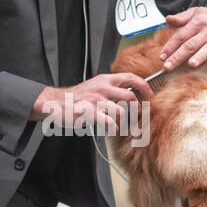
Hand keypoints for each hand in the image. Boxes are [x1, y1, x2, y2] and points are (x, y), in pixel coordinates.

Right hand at [30, 73, 152, 128]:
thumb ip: (112, 88)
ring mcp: (96, 101)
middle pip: (130, 97)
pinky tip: (107, 128)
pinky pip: (109, 123)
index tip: (150, 95)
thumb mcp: (96, 86)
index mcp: (105, 80)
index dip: (144, 86)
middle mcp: (102, 88)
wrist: (56, 102)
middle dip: (136, 110)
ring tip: (116, 124)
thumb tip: (131, 96)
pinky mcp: (90, 113)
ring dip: (122, 122)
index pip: (131, 78)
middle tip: (135, 117)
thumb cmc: (78, 97)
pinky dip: (111, 128)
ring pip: (121, 112)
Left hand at [160, 2, 206, 70]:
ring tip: (191, 64)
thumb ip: (182, 18)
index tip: (162, 57)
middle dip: (178, 56)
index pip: (181, 36)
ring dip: (199, 56)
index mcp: (197, 22)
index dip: (170, 47)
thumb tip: (167, 19)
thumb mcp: (196, 13)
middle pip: (191, 44)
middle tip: (168, 67)